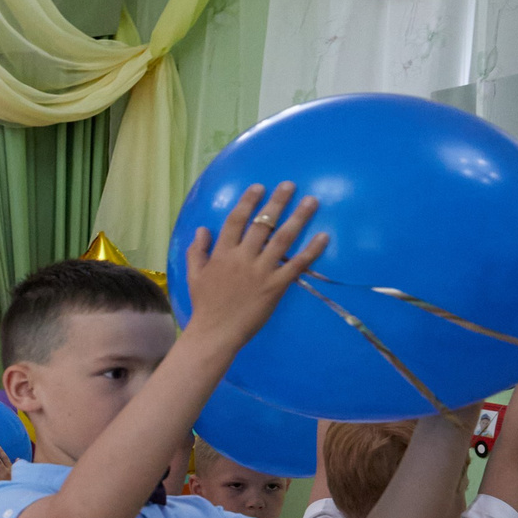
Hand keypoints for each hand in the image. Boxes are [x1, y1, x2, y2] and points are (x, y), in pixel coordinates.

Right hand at [181, 182, 326, 347]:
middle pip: (262, 224)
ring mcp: (260, 271)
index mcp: (222, 254)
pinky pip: (296, 265)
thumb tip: (202, 229)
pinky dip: (311, 250)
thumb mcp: (194, 275)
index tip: (259, 187)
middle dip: (277, 202)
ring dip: (298, 218)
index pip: (235, 221)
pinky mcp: (275, 286)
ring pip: (282, 239)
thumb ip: (197, 251)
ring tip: (311, 202)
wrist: (215, 332)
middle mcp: (242, 258)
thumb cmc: (205, 305)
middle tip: (290, 185)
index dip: (248, 202)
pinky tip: (323, 236)